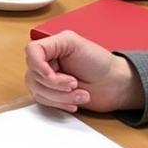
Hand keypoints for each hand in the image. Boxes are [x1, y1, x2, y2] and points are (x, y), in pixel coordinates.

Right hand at [24, 31, 143, 112]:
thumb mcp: (75, 43)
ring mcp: (49, 79)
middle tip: (75, 84)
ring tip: (81, 94)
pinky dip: (60, 104)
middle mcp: (47, 61)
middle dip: (56, 85)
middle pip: (33, 75)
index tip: (51, 75)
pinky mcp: (53, 95)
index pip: (31, 52)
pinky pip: (44, 102)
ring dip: (60, 97)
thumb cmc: (100, 62)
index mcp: (51, 45)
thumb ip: (52, 45)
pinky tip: (74, 102)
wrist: (116, 86)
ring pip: (37, 90)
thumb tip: (38, 63)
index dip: (38, 66)